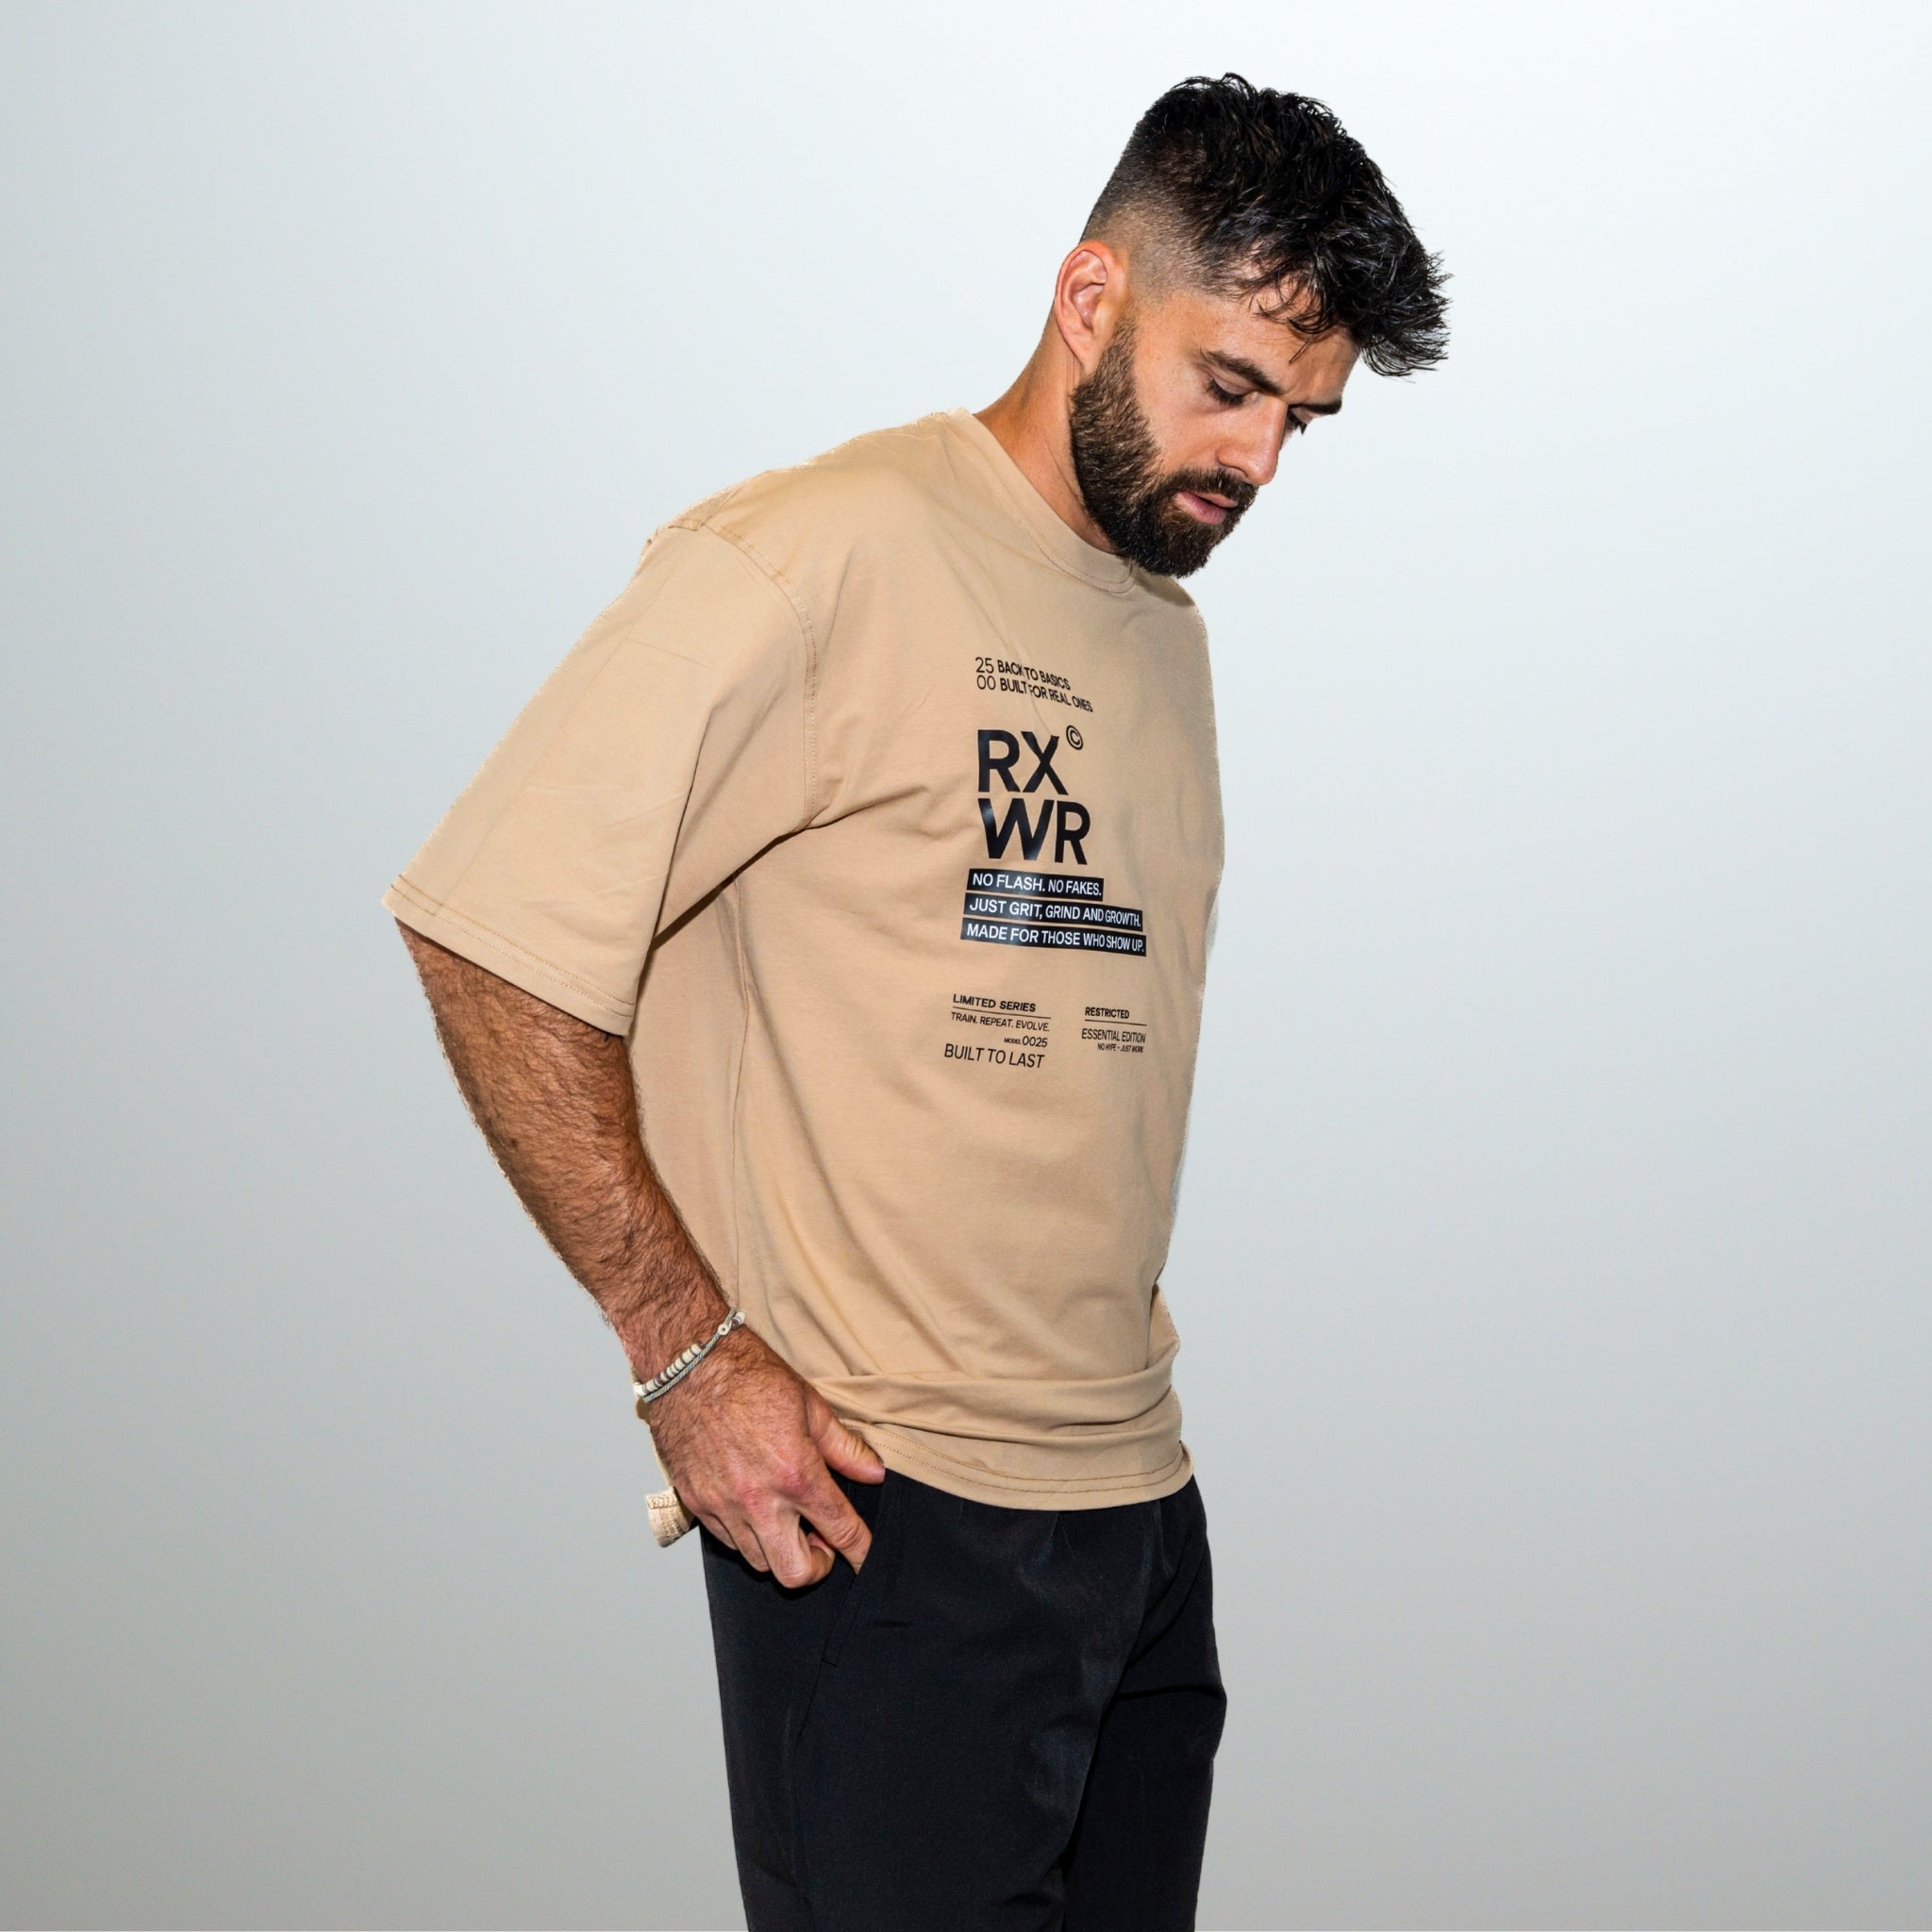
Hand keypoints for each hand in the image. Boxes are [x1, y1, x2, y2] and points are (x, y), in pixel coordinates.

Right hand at [643, 1324, 884, 1585]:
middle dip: (816, 1565)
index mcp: (796, 1473)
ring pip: (760, 1562)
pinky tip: (754, 1506)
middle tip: (820, 1538)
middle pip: (795, 1573)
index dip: (861, 1550)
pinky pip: (728, 1542)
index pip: (841, 1531)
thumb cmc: (748, 1377)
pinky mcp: (696, 1504)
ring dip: (779, 1547)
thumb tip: (875, 1474)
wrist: (689, 1365)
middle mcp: (759, 1499)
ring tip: (785, 1516)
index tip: (865, 1556)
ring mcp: (723, 1506)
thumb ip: (845, 1448)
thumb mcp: (810, 1405)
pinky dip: (746, 1535)